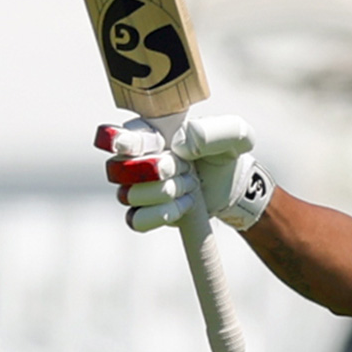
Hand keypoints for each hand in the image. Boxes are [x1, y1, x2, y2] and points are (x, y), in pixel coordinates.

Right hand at [97, 115, 273, 231]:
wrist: (234, 182)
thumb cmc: (227, 150)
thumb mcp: (233, 133)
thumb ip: (210, 131)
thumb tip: (180, 145)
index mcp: (151, 132)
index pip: (118, 136)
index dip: (117, 140)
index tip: (128, 145)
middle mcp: (135, 159)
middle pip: (120, 169)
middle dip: (157, 170)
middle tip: (186, 166)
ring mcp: (136, 187)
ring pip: (130, 195)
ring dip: (167, 191)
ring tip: (192, 183)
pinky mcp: (145, 212)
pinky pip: (137, 220)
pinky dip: (163, 214)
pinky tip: (186, 203)